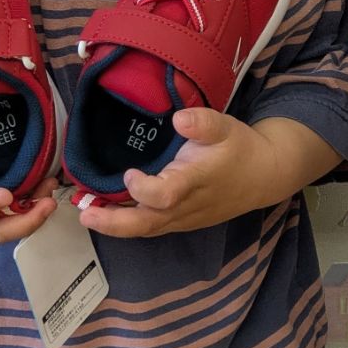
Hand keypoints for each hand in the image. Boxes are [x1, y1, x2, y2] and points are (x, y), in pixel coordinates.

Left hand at [77, 108, 302, 237]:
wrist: (263, 176)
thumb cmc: (240, 149)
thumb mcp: (226, 126)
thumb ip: (203, 122)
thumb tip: (179, 118)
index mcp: (195, 181)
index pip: (165, 196)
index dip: (144, 189)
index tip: (130, 173)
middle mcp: (187, 205)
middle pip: (148, 224)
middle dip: (114, 223)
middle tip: (85, 214)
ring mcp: (183, 218)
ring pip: (146, 230)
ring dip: (115, 225)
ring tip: (87, 213)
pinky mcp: (180, 222)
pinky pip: (151, 227)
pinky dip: (127, 224)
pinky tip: (106, 213)